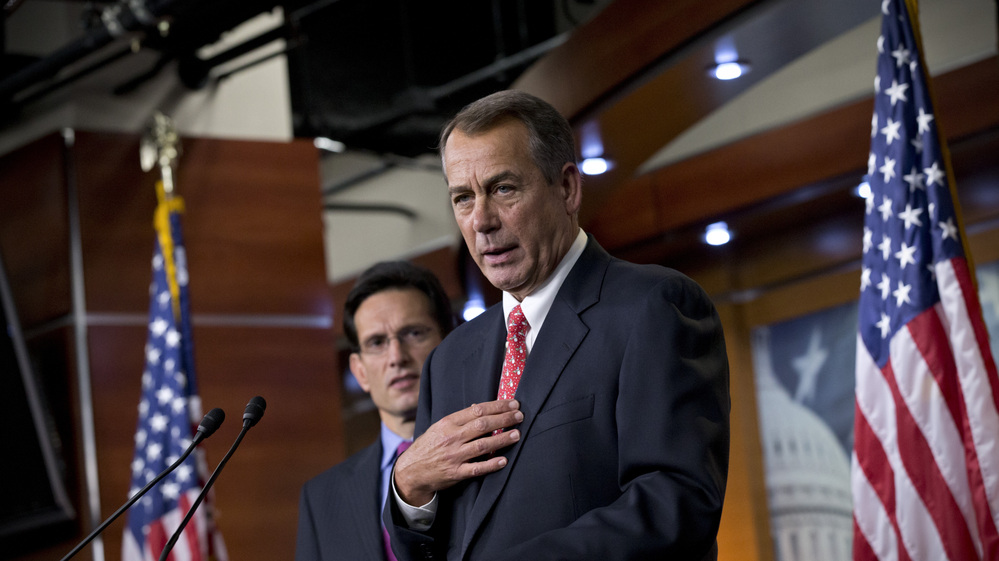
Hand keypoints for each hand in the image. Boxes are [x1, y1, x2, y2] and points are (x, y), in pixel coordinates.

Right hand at [394, 400, 522, 505]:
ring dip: (502, 439)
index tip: (512, 403)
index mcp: (448, 423)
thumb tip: (478, 407)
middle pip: (482, 425)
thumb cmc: (428, 446)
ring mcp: (454, 456)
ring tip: (517, 434)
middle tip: (520, 416)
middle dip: (504, 419)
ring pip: (482, 445)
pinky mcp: (455, 473)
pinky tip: (504, 460)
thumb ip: (458, 419)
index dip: (497, 406)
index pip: (477, 410)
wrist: (410, 471)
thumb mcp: (439, 427)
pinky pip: (477, 468)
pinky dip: (491, 464)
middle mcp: (451, 438)